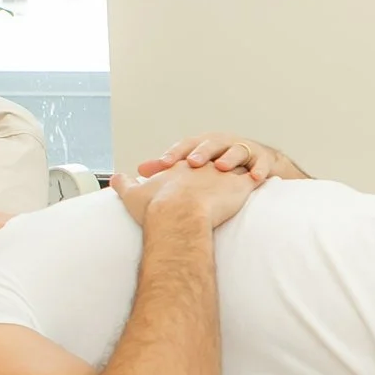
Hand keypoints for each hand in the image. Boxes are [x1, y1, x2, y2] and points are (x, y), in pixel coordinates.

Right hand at [113, 160, 264, 231]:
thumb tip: (112, 178)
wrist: (179, 215)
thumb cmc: (156, 208)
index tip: (192, 166)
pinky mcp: (241, 186)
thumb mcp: (133, 194)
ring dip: (241, 164)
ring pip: (236, 163)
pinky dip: (257, 177)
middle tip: (222, 163)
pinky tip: (262, 179)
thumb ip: (123, 184)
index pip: (189, 161)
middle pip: (213, 158)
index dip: (190, 164)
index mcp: (182, 167)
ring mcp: (223, 173)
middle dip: (217, 159)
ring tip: (246, 166)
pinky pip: (253, 178)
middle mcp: (203, 165)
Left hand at [138, 132, 308, 182]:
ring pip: (237, 149)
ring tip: (222, 167)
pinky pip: (262, 163)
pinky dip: (258, 169)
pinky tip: (254, 178)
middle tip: (192, 163)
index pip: (186, 146)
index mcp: (204, 144)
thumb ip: (169, 168)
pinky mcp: (263, 159)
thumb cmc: (219, 167)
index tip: (163, 164)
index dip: (175, 154)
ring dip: (230, 157)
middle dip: (202, 152)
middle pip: (211, 144)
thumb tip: (138, 171)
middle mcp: (223, 143)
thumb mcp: (196, 166)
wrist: (257, 164)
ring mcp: (244, 149)